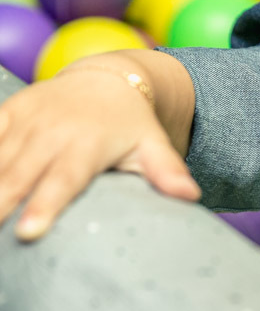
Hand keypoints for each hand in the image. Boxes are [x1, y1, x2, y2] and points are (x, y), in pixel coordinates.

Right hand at [0, 67, 199, 241]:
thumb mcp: (151, 144)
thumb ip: (167, 171)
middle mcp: (53, 131)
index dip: (45, 205)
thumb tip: (191, 196)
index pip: (64, 180)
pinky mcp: (8, 112)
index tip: (28, 233)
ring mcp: (27, 120)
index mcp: (88, 144)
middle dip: (2, 204)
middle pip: (20, 175)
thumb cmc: (130, 124)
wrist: (107, 77)